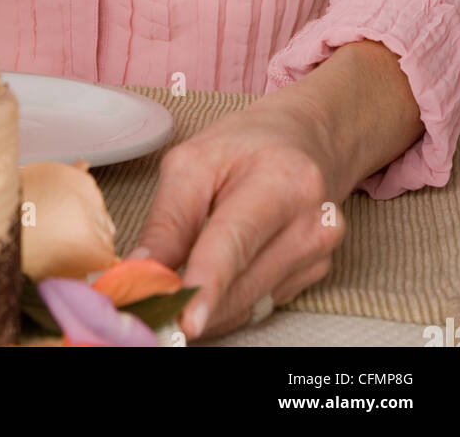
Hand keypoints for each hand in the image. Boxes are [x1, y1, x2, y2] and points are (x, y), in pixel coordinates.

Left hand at [137, 97, 346, 340]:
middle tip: (150, 311)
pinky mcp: (315, 274)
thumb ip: (168, 220)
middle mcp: (311, 222)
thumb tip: (142, 270)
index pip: (236, 242)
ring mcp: (317, 253)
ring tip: (174, 294)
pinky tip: (213, 283)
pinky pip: (261, 302)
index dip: (208, 284)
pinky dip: (229, 302)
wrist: (307, 139)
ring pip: (250, 303)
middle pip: (242, 284)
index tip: (185, 320)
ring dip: (208, 309)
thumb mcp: (194, 161)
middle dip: (193, 305)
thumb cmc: (246, 144)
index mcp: (283, 180)